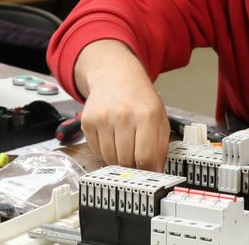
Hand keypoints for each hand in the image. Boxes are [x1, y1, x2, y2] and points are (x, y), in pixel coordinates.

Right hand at [76, 40, 169, 171]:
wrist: (116, 77)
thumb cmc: (140, 99)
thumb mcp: (159, 118)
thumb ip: (160, 145)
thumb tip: (156, 171)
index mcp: (146, 115)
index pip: (145, 156)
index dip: (147, 169)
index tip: (148, 171)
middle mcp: (123, 116)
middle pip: (126, 160)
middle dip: (132, 164)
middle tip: (135, 156)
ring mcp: (103, 118)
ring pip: (109, 158)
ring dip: (117, 158)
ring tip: (124, 143)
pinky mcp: (87, 121)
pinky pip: (96, 150)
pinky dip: (104, 149)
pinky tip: (111, 135)